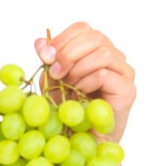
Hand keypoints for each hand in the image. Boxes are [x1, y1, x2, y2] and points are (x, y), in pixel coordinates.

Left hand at [34, 21, 134, 142]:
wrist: (80, 137)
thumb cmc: (68, 107)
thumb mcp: (51, 80)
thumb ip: (48, 60)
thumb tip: (39, 41)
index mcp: (94, 49)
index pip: (82, 28)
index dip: (62, 38)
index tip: (45, 55)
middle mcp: (113, 56)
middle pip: (94, 37)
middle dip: (68, 53)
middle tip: (55, 72)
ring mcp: (123, 72)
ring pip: (102, 53)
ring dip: (78, 69)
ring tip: (68, 85)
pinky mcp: (127, 90)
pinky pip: (105, 75)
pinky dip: (86, 83)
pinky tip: (80, 95)